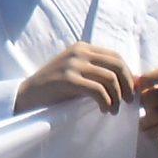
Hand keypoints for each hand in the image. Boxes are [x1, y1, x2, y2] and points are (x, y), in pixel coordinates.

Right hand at [16, 43, 135, 114]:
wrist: (26, 96)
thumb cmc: (54, 89)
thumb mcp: (77, 73)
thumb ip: (98, 73)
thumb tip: (131, 82)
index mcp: (82, 48)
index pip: (116, 57)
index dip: (128, 75)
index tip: (129, 92)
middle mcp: (79, 52)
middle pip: (117, 65)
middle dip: (127, 85)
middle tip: (128, 102)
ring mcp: (72, 64)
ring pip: (110, 79)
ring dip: (117, 98)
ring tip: (113, 110)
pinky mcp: (68, 79)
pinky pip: (98, 90)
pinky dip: (106, 102)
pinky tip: (104, 110)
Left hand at [135, 67, 157, 140]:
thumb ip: (145, 84)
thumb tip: (133, 80)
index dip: (147, 80)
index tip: (135, 88)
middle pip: (156, 97)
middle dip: (143, 105)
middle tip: (137, 110)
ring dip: (146, 121)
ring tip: (142, 123)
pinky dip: (153, 131)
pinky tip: (149, 131)